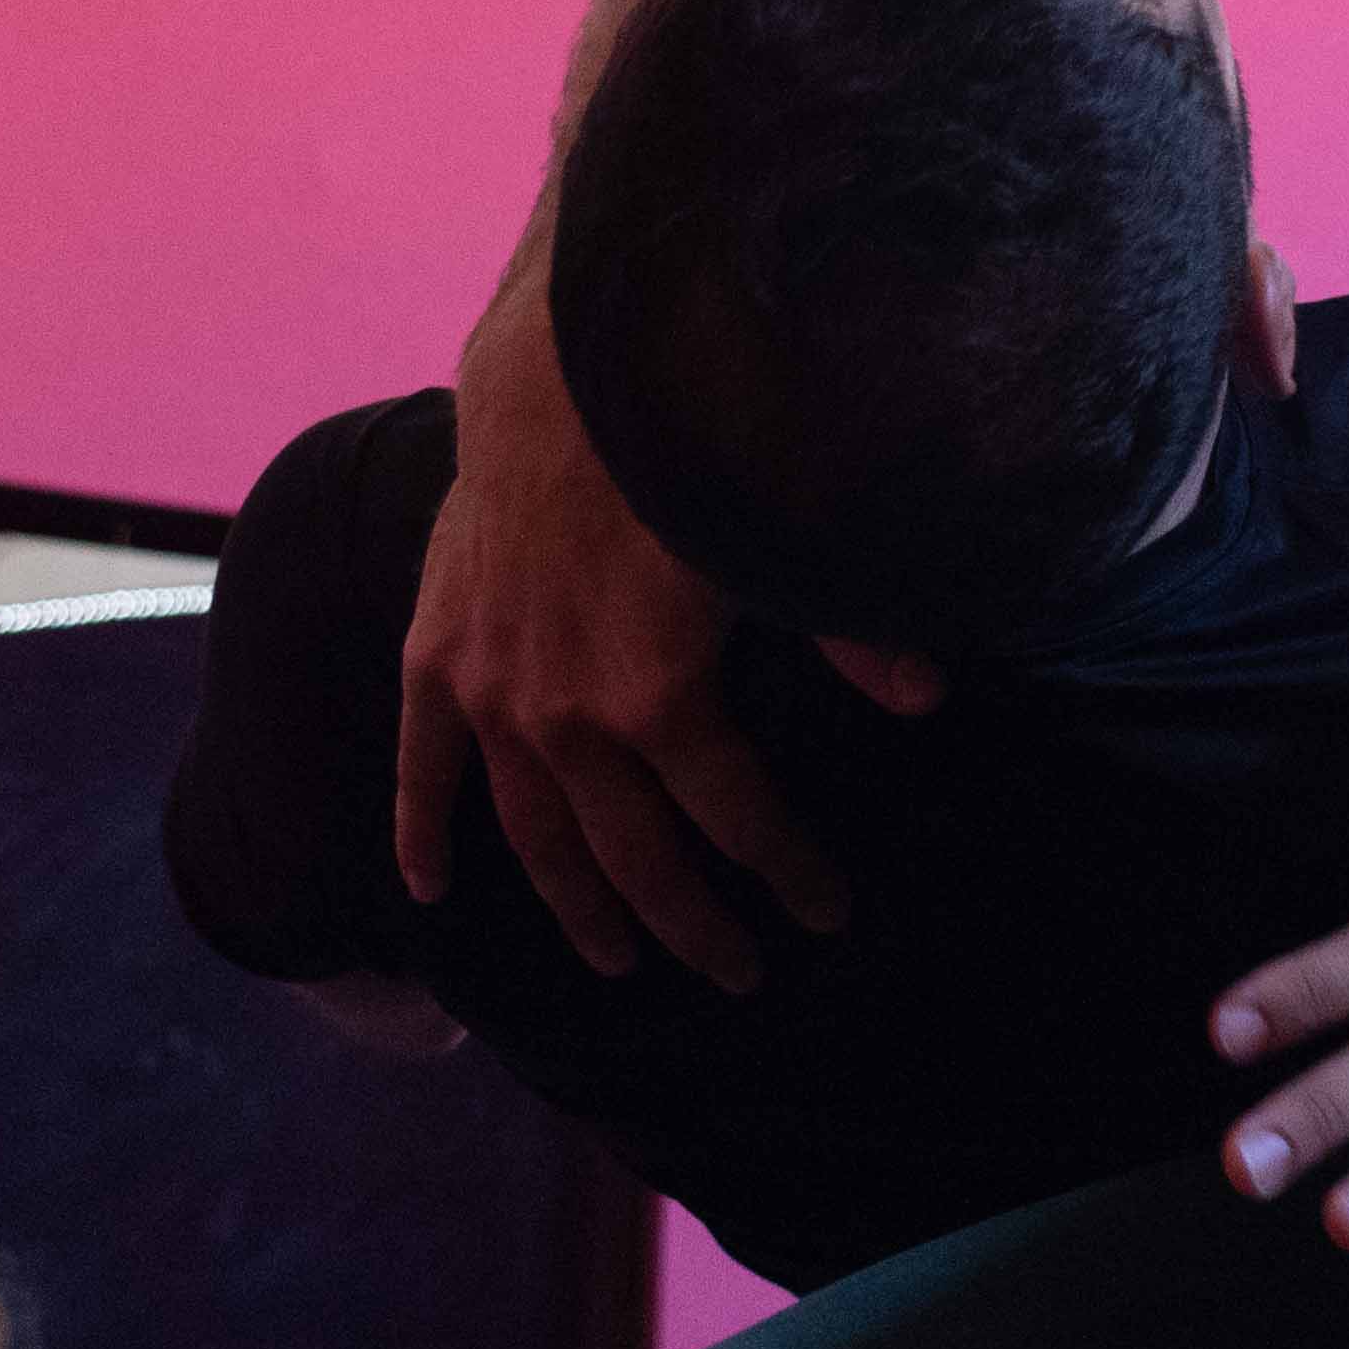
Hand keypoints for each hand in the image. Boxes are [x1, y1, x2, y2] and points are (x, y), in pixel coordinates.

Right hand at [392, 304, 847, 987]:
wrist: (557, 375)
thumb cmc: (682, 452)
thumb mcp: (777, 544)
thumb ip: (849, 629)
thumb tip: (926, 699)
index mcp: (659, 701)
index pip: (738, 822)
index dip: (787, 874)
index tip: (825, 915)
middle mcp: (567, 719)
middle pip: (634, 857)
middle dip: (692, 925)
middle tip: (735, 974)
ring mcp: (491, 694)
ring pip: (534, 834)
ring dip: (577, 904)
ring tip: (615, 960)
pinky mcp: (439, 654)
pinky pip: (424, 766)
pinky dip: (422, 831)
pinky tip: (431, 891)